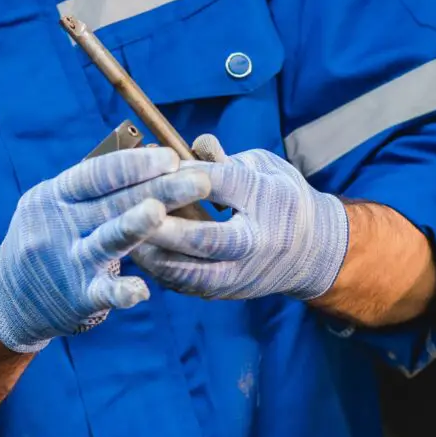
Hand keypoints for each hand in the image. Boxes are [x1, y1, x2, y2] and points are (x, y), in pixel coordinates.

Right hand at [0, 147, 213, 352]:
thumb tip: (146, 156)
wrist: (9, 296)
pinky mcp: (77, 298)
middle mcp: (58, 226)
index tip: (170, 156)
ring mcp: (67, 262)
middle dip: (158, 190)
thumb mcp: (55, 205)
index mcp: (54, 196)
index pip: (96, 174)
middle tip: (199, 180)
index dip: (133, 165)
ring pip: (106, 241)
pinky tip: (141, 291)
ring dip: (133, 226)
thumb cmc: (48, 237)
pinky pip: (103, 292)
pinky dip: (121, 291)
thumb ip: (93, 187)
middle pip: (112, 203)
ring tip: (159, 212)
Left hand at [134, 136, 349, 302]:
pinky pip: (188, 284)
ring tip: (123, 238)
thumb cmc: (280, 197)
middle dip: (166, 227)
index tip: (157, 161)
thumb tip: (193, 145)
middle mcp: (257, 243)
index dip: (188, 174)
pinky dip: (160, 271)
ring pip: (192, 273)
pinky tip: (136, 254)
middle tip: (130, 213)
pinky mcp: (226, 290)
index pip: (224, 185)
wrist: (312, 251)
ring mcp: (242, 274)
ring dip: (155, 256)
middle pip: (206, 238)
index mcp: (270, 201)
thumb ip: (226, 158)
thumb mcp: (263, 166)